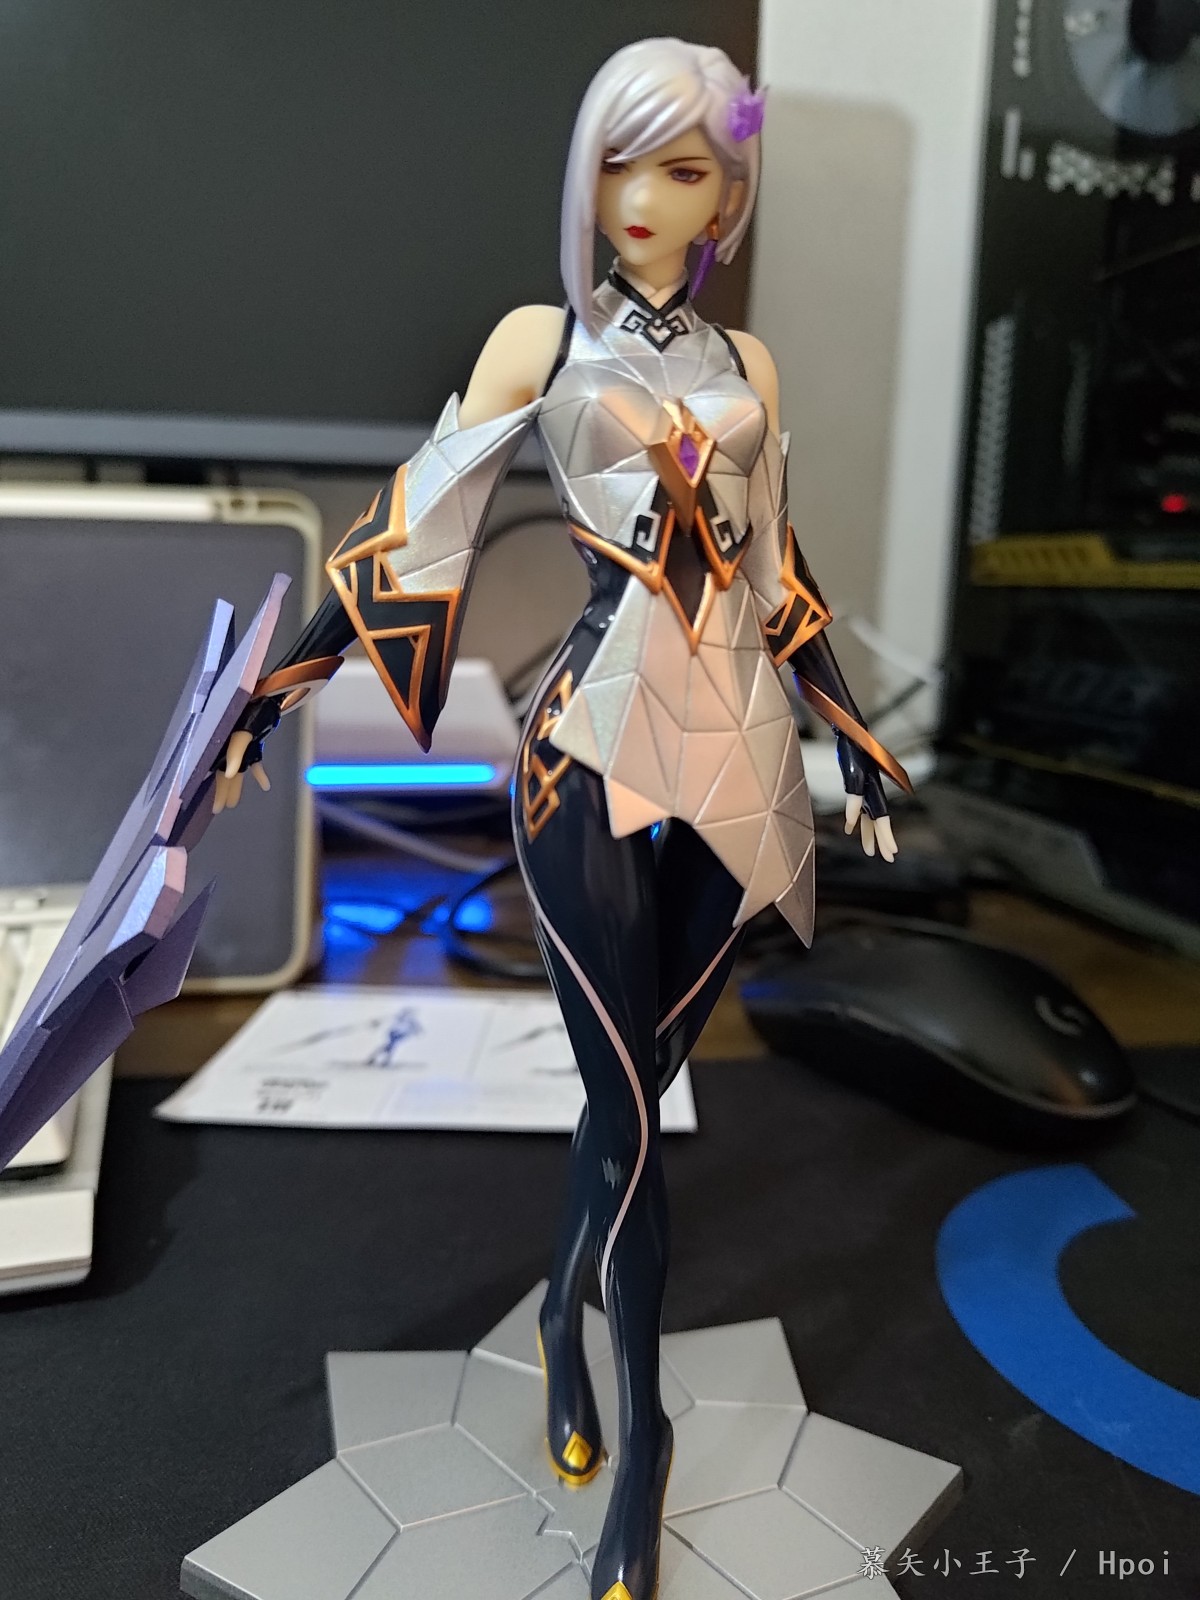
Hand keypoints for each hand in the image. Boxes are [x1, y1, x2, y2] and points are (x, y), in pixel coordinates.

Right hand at [212, 697, 281, 813]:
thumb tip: (229, 774)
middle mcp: (228, 747)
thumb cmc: (251, 711)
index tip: (216, 807)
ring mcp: (242, 747)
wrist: (266, 696)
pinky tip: (265, 786)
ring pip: (237, 772)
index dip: (218, 789)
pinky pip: (255, 763)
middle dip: (222, 792)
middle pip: (224, 775)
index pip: (217, 773)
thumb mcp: (242, 734)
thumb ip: (236, 753)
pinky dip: (259, 774)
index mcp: (221, 745)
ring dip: (236, 786)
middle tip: (218, 809)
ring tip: (232, 803)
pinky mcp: (254, 745)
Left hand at [836, 731, 898, 862]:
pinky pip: (861, 810)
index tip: (893, 853)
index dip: (887, 837)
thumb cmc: (854, 751)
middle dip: (883, 841)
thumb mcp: (852, 775)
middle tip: (888, 858)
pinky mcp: (858, 786)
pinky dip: (857, 821)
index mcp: (875, 792)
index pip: (883, 820)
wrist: (851, 733)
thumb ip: (853, 799)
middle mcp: (873, 793)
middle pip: (880, 822)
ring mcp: (867, 790)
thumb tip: (851, 822)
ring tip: (870, 852)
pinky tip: (852, 830)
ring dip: (870, 835)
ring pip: (870, 818)